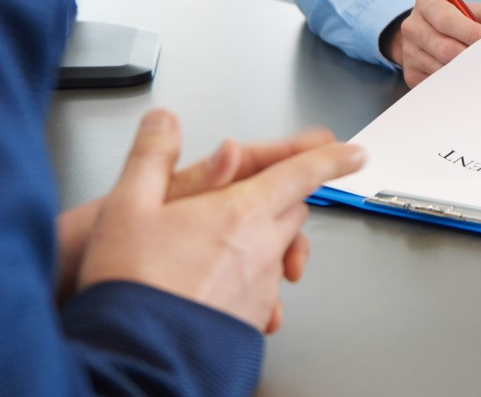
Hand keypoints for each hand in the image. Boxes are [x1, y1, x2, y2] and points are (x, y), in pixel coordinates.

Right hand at [75, 109, 364, 331]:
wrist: (135, 357)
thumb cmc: (132, 285)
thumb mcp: (126, 206)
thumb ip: (150, 157)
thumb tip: (162, 122)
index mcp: (241, 211)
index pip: (300, 173)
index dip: (330, 158)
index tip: (353, 151)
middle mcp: (261, 248)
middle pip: (292, 210)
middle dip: (283, 196)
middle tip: (261, 192)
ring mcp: (260, 288)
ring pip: (279, 251)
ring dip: (265, 241)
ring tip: (224, 244)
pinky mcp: (250, 320)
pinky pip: (265, 291)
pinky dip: (251, 280)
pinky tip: (219, 284)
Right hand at [387, 0, 480, 86]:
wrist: (431, 34)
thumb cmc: (459, 21)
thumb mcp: (476, 10)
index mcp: (427, 5)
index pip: (448, 21)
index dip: (471, 33)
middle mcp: (413, 27)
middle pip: (445, 49)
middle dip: (471, 56)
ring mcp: (409, 52)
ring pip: (442, 69)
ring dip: (465, 71)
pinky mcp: (412, 74)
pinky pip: (436, 83)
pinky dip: (455, 82)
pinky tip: (466, 76)